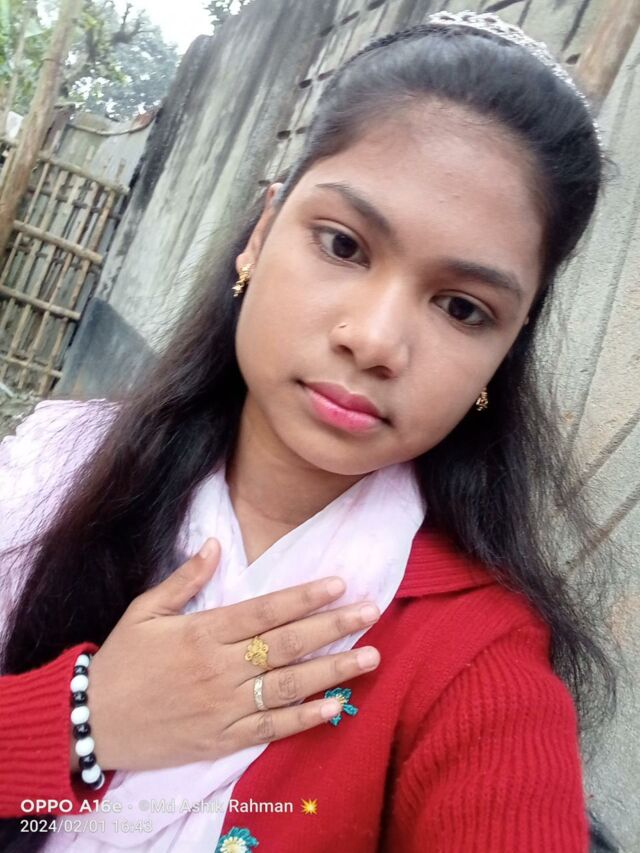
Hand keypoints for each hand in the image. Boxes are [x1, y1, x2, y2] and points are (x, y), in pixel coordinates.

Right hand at [74, 538, 380, 772]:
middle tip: (372, 611)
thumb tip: (215, 543)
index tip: (339, 584)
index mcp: (202, 633)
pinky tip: (335, 706)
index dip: (304, 597)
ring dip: (333, 671)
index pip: (264, 610)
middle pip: (287, 645)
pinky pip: (270, 729)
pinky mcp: (221, 740)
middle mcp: (219, 669)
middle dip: (333, 627)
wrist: (90, 723)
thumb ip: (184, 579)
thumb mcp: (144, 611)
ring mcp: (222, 707)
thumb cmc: (120, 662)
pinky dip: (304, 719)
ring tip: (371, 656)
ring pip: (288, 687)